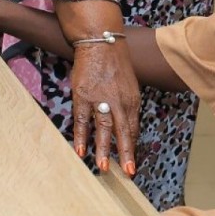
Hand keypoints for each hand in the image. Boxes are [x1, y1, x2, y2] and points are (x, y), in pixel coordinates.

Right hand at [69, 41, 139, 177]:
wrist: (101, 42)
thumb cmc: (116, 65)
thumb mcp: (130, 85)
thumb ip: (128, 107)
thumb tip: (127, 128)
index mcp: (133, 100)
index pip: (134, 129)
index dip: (132, 147)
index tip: (132, 165)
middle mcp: (119, 102)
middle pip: (123, 132)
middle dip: (125, 154)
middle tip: (127, 173)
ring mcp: (100, 99)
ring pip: (103, 129)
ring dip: (103, 150)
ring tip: (103, 168)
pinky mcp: (83, 96)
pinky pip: (82, 120)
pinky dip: (81, 136)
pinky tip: (81, 151)